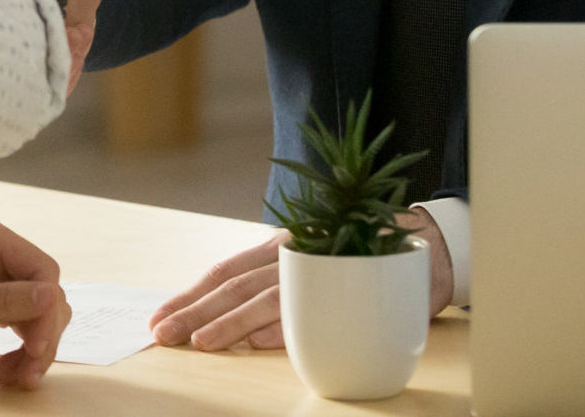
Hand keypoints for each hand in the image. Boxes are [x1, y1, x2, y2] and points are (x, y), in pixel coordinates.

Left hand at [0, 213, 70, 387]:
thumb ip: (0, 300)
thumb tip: (50, 295)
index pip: (42, 269)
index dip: (46, 310)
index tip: (36, 346)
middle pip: (44, 293)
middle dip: (42, 334)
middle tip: (29, 369)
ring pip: (37, 311)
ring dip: (35, 346)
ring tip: (18, 374)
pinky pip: (22, 323)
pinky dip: (22, 348)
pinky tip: (10, 368)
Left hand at [151, 209, 453, 350]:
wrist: (424, 241)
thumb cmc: (355, 255)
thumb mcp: (307, 260)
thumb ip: (271, 284)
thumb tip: (232, 327)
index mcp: (279, 246)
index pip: (225, 271)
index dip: (190, 294)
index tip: (160, 317)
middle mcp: (293, 254)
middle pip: (235, 285)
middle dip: (195, 311)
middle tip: (163, 334)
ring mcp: (320, 270)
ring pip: (266, 298)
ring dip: (231, 323)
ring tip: (201, 341)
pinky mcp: (348, 288)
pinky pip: (311, 309)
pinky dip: (283, 327)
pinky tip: (258, 342)